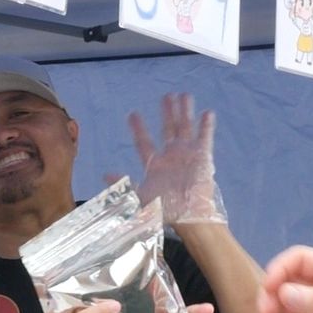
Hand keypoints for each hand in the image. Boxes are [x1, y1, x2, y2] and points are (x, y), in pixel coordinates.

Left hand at [125, 93, 223, 225]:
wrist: (186, 217)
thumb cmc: (163, 211)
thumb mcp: (139, 198)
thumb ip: (124, 185)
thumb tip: (105, 175)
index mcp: (155, 165)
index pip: (144, 142)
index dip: (138, 128)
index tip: (132, 114)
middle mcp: (171, 156)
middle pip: (167, 129)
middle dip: (167, 112)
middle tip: (166, 95)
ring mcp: (187, 155)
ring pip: (185, 128)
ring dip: (185, 112)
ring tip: (184, 96)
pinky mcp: (202, 157)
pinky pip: (205, 138)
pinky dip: (206, 126)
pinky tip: (207, 112)